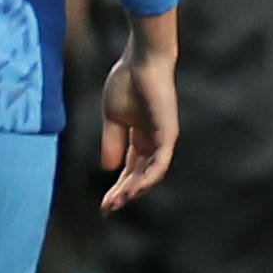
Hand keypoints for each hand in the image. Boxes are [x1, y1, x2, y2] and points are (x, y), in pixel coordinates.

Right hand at [96, 20, 180, 207]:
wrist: (139, 63)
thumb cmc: (126, 83)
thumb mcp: (112, 119)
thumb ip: (112, 143)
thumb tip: (109, 169)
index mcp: (139, 139)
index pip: (130, 170)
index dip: (118, 187)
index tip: (104, 204)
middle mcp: (153, 142)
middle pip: (139, 176)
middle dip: (123, 194)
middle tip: (108, 209)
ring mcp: (162, 138)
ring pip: (151, 173)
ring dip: (134, 190)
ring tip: (117, 203)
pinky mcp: (168, 133)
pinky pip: (160, 161)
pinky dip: (148, 177)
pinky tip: (134, 189)